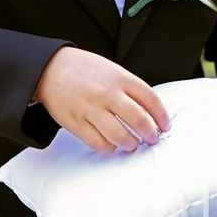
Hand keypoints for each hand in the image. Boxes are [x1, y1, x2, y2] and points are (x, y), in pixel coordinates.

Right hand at [33, 47, 170, 153]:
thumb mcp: (113, 71)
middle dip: (150, 133)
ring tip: (133, 144)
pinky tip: (112, 145)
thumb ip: (129, 89)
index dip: (162, 115)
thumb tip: (149, 113)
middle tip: (152, 139)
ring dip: (131, 144)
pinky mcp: (75, 122)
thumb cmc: (86, 70)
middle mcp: (107, 93)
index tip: (165, 125)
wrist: (51, 68)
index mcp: (120, 78)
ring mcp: (90, 108)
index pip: (150, 98)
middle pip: (138, 119)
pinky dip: (109, 147)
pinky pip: (98, 142)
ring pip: (119, 135)